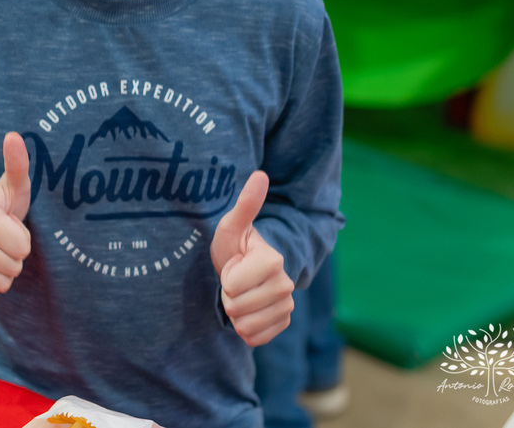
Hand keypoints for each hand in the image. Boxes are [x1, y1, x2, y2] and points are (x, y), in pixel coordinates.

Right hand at [0, 132, 32, 303]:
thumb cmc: (4, 204)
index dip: (23, 238)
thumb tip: (14, 135)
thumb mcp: (15, 185)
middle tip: (5, 239)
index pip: (22, 249)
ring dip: (5, 272)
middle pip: (12, 269)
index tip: (12, 225)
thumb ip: (17, 163)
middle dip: (15, 256)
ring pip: (0, 285)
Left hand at [210, 171, 294, 346]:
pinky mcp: (284, 323)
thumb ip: (246, 204)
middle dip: (228, 296)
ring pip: (245, 325)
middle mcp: (286, 284)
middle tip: (235, 281)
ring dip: (235, 313)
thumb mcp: (232, 226)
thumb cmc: (233, 246)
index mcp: (273, 260)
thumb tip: (260, 174)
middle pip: (237, 307)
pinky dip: (246, 329)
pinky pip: (255, 338)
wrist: (244, 269)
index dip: (226, 276)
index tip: (233, 264)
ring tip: (241, 294)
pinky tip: (248, 311)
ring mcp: (287, 306)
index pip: (233, 284)